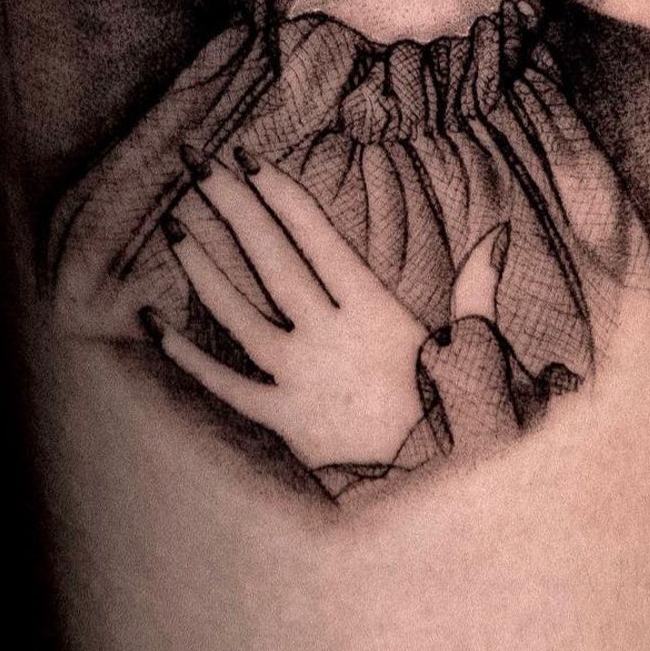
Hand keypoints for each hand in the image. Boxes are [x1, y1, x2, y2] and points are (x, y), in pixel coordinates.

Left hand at [142, 149, 507, 471]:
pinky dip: (187, 357)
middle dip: (232, 207)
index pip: (316, 237)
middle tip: (196, 162)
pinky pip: (225, 385)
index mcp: (372, 310)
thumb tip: (496, 234)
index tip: (249, 156)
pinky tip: (154, 325)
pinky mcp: (283, 421)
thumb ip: (476, 286)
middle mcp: (328, 336)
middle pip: (270, 259)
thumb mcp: (472, 346)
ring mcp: (300, 379)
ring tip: (174, 225)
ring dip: (204, 268)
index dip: (281, 194)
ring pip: (239, 313)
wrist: (440, 494)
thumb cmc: (459, 415)